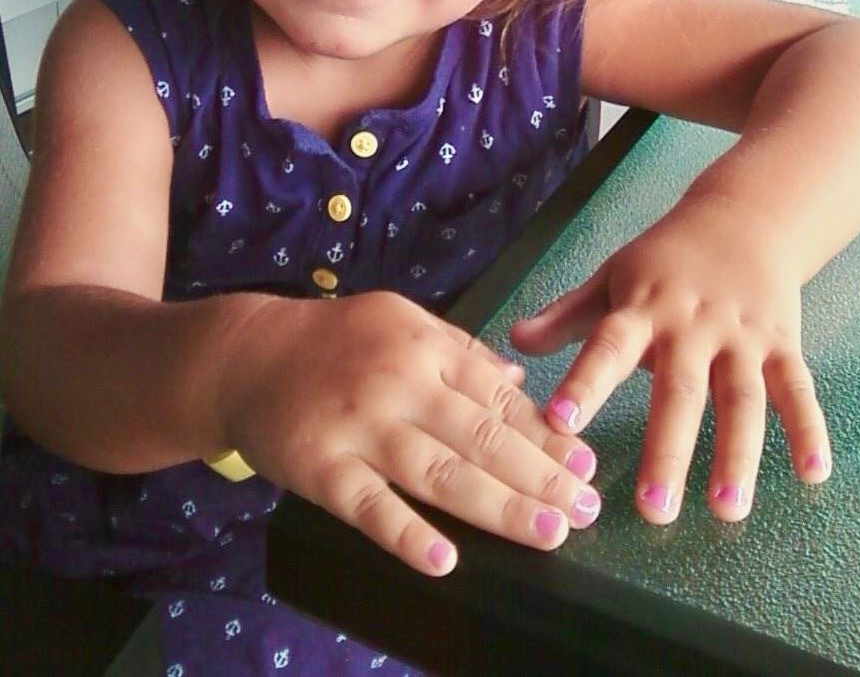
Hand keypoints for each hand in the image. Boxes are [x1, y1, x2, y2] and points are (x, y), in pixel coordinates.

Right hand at [215, 291, 602, 573]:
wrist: (247, 355)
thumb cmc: (336, 340)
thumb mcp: (403, 322)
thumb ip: (461, 351)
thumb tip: (521, 379)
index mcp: (425, 345)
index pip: (498, 393)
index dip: (547, 431)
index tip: (587, 461)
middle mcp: (399, 382)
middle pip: (482, 435)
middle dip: (542, 474)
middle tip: (586, 506)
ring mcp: (360, 427)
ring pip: (440, 473)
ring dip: (500, 507)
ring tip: (549, 531)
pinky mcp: (320, 468)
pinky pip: (370, 507)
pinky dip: (408, 535)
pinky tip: (447, 561)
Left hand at [510, 207, 830, 524]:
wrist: (743, 217)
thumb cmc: (666, 259)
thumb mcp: (612, 277)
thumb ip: (567, 315)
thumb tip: (513, 340)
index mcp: (643, 311)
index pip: (607, 348)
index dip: (583, 384)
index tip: (559, 423)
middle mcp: (692, 327)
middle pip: (680, 392)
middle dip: (666, 452)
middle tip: (651, 512)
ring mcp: (741, 337)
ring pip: (742, 400)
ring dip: (738, 455)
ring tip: (727, 510)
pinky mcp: (782, 343)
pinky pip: (798, 389)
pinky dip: (809, 428)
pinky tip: (814, 474)